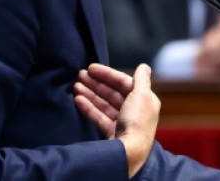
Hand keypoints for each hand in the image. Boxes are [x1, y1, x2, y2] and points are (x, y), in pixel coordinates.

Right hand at [74, 63, 158, 177]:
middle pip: (113, 93)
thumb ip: (142, 80)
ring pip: (104, 104)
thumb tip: (144, 66)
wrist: (129, 152)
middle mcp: (135, 111)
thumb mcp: (142, 96)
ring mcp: (123, 123)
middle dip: (96, 83)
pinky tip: (78, 100)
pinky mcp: (112, 133)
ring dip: (90, 94)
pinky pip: (99, 117)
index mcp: (144, 100)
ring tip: (75, 86)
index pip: (124, 83)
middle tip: (79, 75)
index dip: (108, 74)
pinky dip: (89, 108)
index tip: (91, 68)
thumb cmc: (137, 122)